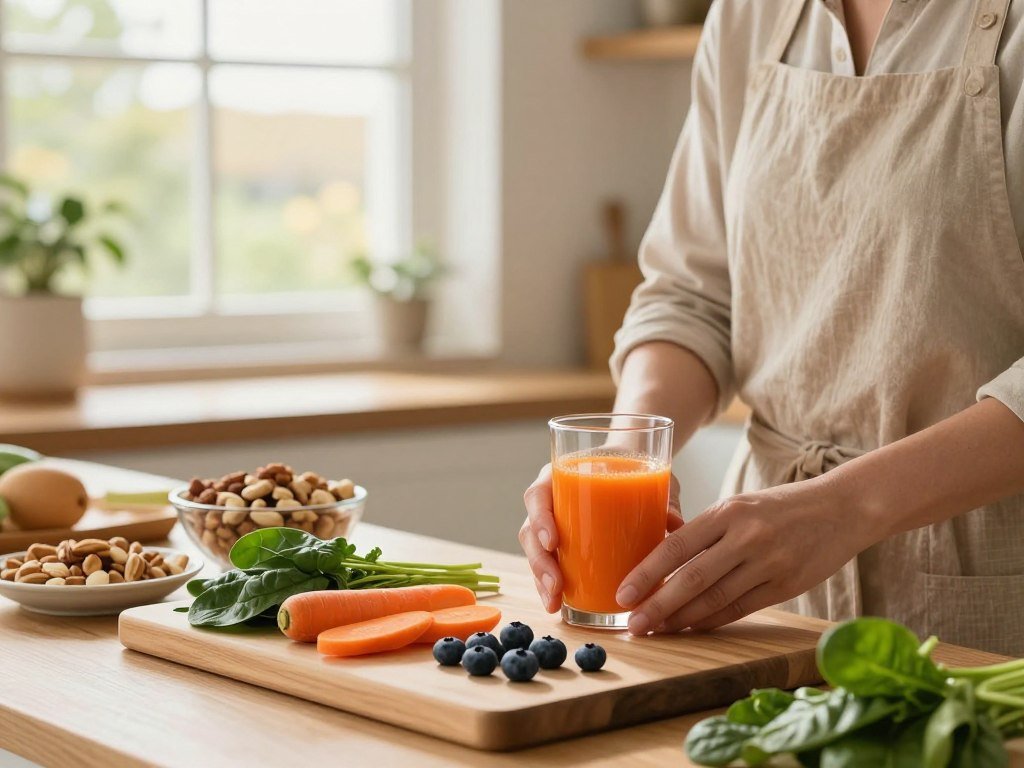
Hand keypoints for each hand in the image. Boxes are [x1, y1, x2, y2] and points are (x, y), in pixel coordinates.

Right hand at [520, 464, 683, 612]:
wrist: (632, 469)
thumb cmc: (636, 469)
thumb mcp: (650, 478)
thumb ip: (663, 499)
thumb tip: (676, 524)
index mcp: (563, 477)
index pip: (538, 494)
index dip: (540, 518)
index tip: (553, 542)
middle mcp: (552, 499)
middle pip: (530, 529)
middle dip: (539, 561)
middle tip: (556, 585)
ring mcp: (554, 523)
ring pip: (536, 551)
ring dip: (541, 579)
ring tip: (554, 602)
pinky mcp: (562, 545)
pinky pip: (549, 563)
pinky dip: (550, 585)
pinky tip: (558, 604)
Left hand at [615, 476, 875, 634]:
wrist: (842, 509)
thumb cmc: (781, 507)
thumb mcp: (740, 505)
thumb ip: (706, 530)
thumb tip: (661, 560)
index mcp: (728, 512)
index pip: (677, 546)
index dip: (647, 573)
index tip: (623, 594)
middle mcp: (746, 537)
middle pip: (692, 579)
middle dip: (658, 605)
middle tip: (632, 623)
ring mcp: (768, 563)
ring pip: (715, 599)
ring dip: (682, 620)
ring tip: (657, 630)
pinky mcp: (786, 586)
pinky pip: (740, 609)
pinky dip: (712, 621)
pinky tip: (691, 629)